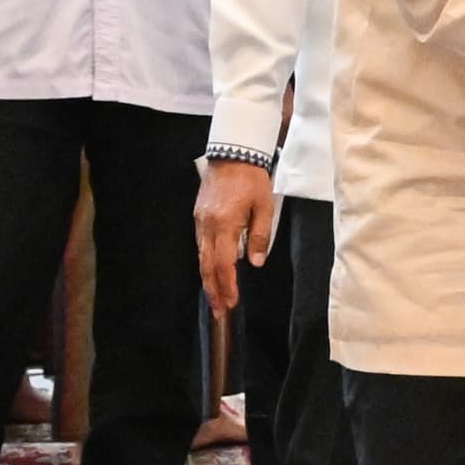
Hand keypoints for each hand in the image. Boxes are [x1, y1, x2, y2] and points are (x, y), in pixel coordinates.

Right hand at [197, 158, 277, 309]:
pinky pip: (201, 244)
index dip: (228, 286)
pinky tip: (212, 270)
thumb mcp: (264, 207)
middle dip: (213, 290)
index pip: (224, 264)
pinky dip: (206, 261)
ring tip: (215, 296)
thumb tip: (255, 262)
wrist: (233, 153)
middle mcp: (208, 225)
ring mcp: (201, 220)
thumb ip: (260, 236)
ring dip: (208, 278)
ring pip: (202, 256)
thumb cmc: (251, 179)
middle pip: (207, 265)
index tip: (232, 302)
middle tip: (219, 311)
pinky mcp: (199, 215)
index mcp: (225, 225)